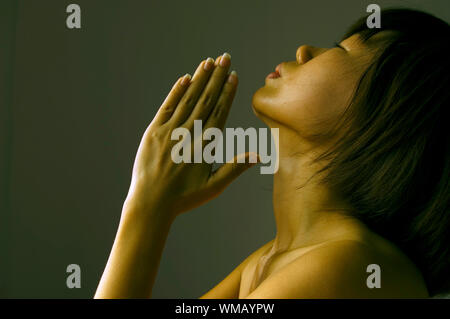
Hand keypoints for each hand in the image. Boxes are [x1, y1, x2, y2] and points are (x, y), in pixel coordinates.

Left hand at [123, 53, 258, 220]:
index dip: (227, 91)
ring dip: (199, 79)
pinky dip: (176, 92)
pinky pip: (167, 107)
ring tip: (209, 62)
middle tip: (225, 57)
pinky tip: (185, 78)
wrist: (151, 203)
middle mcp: (189, 133)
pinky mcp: (153, 131)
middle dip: (217, 77)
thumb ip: (235, 167)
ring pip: (188, 99)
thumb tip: (258, 155)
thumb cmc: (185, 198)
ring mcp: (170, 131)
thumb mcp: (214, 186)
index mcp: (205, 145)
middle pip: (206, 99)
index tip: (233, 75)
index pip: (220, 111)